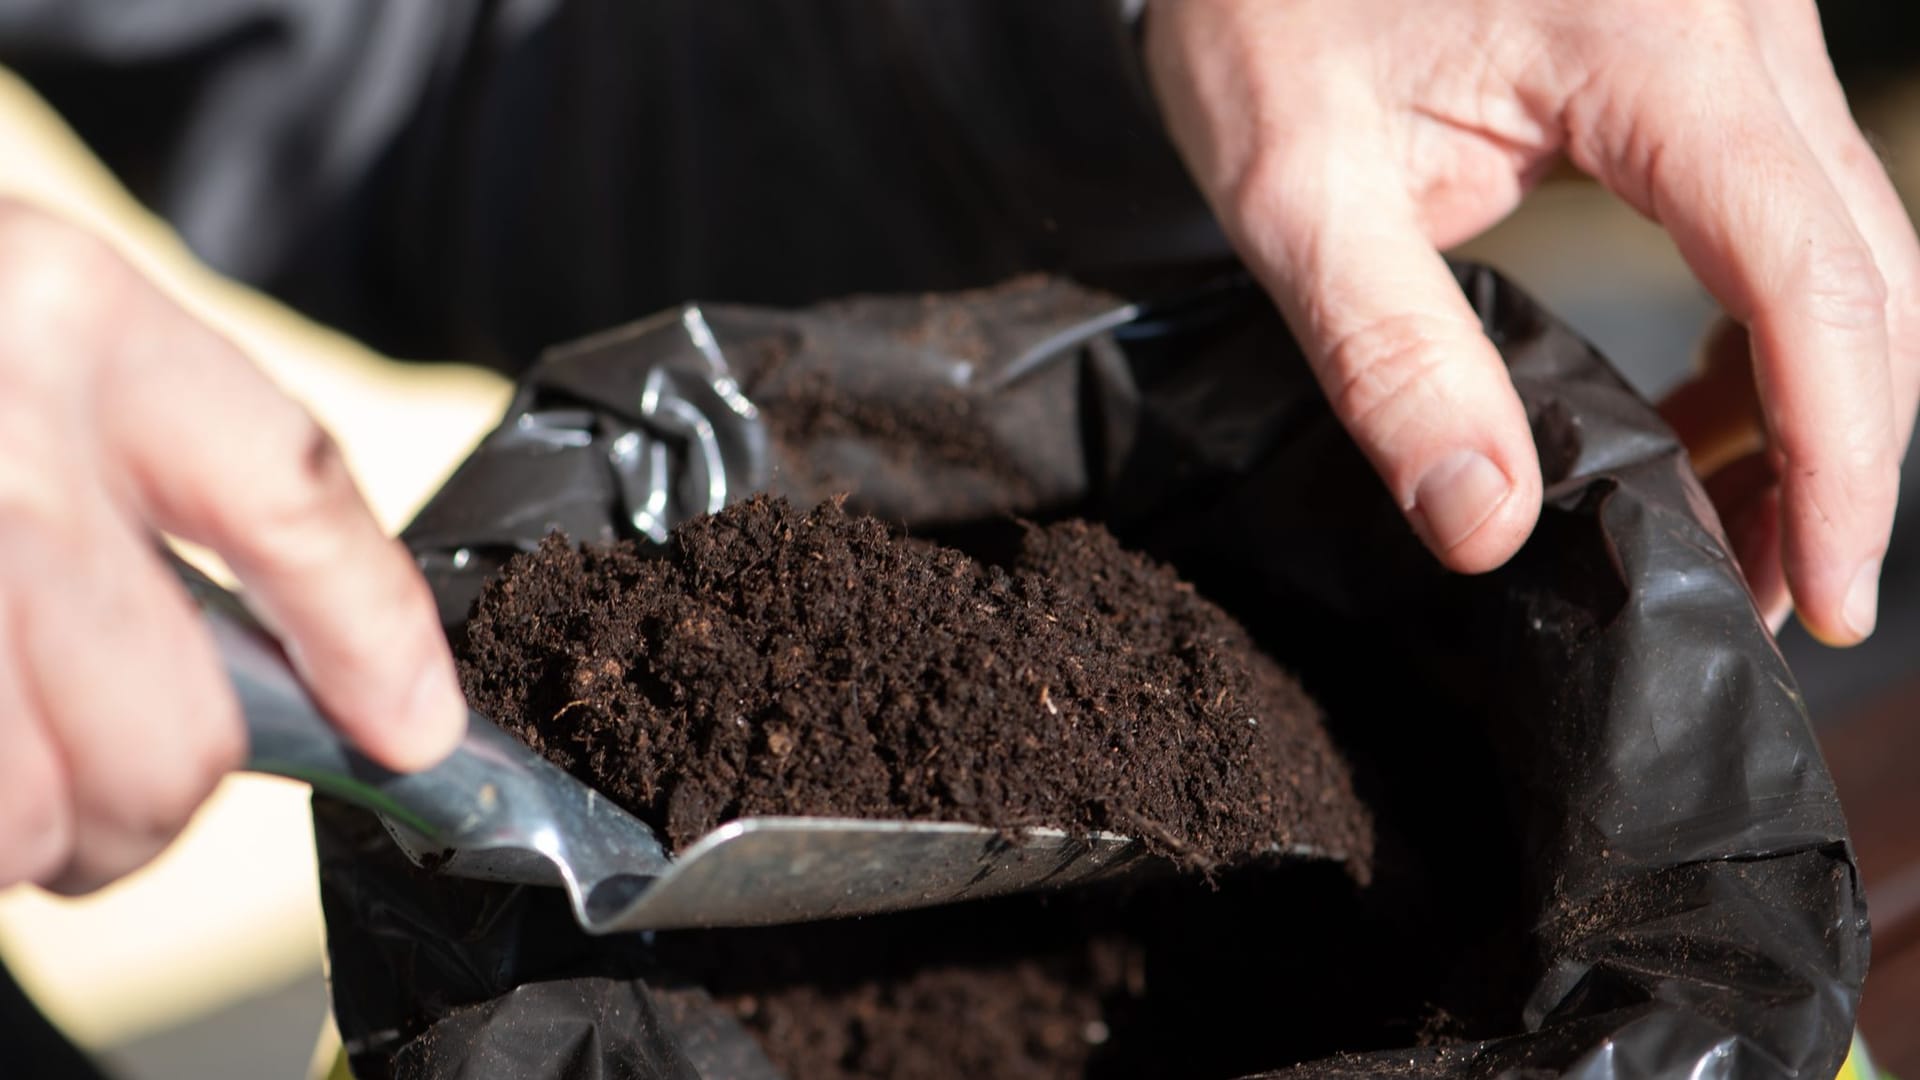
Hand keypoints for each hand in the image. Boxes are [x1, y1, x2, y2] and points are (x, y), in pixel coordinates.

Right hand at [0, 200, 465, 893]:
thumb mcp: (32, 336)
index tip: (412, 732)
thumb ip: (142, 469)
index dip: (373, 643)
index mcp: (76, 319)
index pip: (293, 502)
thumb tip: (290, 673)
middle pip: (177, 728)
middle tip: (109, 784)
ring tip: (5, 765)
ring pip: (43, 814)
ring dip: (34, 833)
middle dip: (154, 799)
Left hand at [1145, 0, 1919, 644]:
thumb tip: (1486, 526)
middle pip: (1867, 266)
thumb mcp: (1295, 192)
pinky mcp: (1720, 50)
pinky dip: (1779, 324)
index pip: (1807, 273)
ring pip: (1852, 238)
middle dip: (1837, 450)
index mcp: (1650, 42)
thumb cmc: (1264, 15)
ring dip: (1820, 395)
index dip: (1836, 454)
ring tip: (1729, 521)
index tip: (1823, 591)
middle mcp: (1739, 17)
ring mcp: (1746, 24)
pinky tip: (1709, 407)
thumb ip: (1389, 358)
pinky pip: (1798, 202)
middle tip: (1774, 591)